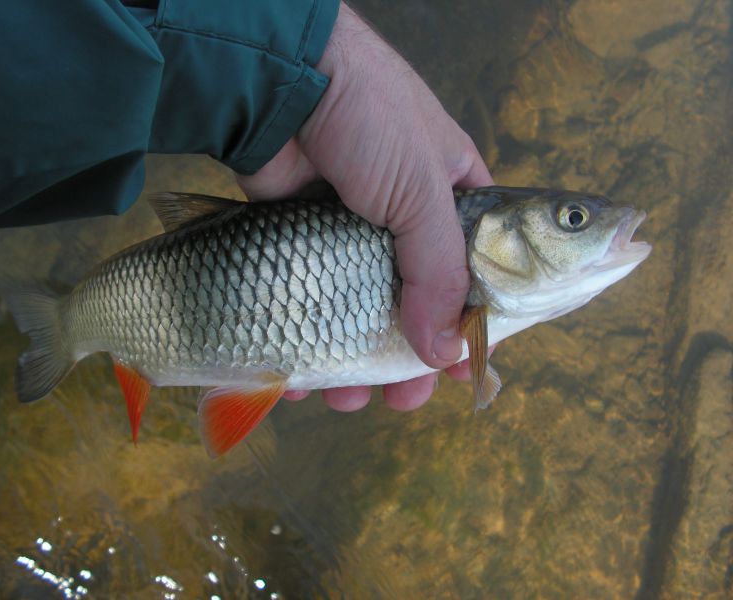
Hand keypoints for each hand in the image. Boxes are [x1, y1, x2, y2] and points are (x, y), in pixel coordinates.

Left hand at [237, 3, 492, 411]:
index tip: (464, 367)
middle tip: (404, 398)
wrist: (284, 80)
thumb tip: (447, 353)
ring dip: (354, 360)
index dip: (473, 322)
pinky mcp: (300, 241)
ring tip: (345, 398)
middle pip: (415, 304)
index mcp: (455, 200)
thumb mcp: (425, 194)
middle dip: (407, 355)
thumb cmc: (373, 121)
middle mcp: (405, 219)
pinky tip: (303, 376)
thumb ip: (440, 275)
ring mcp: (349, 233)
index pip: (479, 273)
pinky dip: (306, 338)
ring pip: (357, 311)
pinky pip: (308, 304)